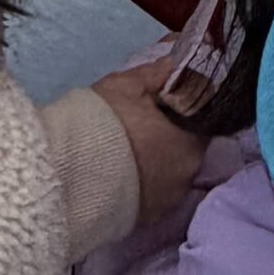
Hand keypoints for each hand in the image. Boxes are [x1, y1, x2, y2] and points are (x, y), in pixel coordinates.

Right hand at [94, 59, 206, 223]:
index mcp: (193, 139)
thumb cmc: (106, 122)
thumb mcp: (132, 84)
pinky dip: (144, 183)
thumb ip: (165, 70)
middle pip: (188, 149)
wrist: (68, 172)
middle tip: (142, 125)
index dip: (187, 110)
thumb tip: (187, 55)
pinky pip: (154, 195)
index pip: (205, 120)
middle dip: (171, 136)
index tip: (169, 103)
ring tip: (129, 152)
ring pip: (171, 173)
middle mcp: (189, 173)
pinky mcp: (148, 219)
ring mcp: (169, 200)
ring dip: (158, 162)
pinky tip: (123, 175)